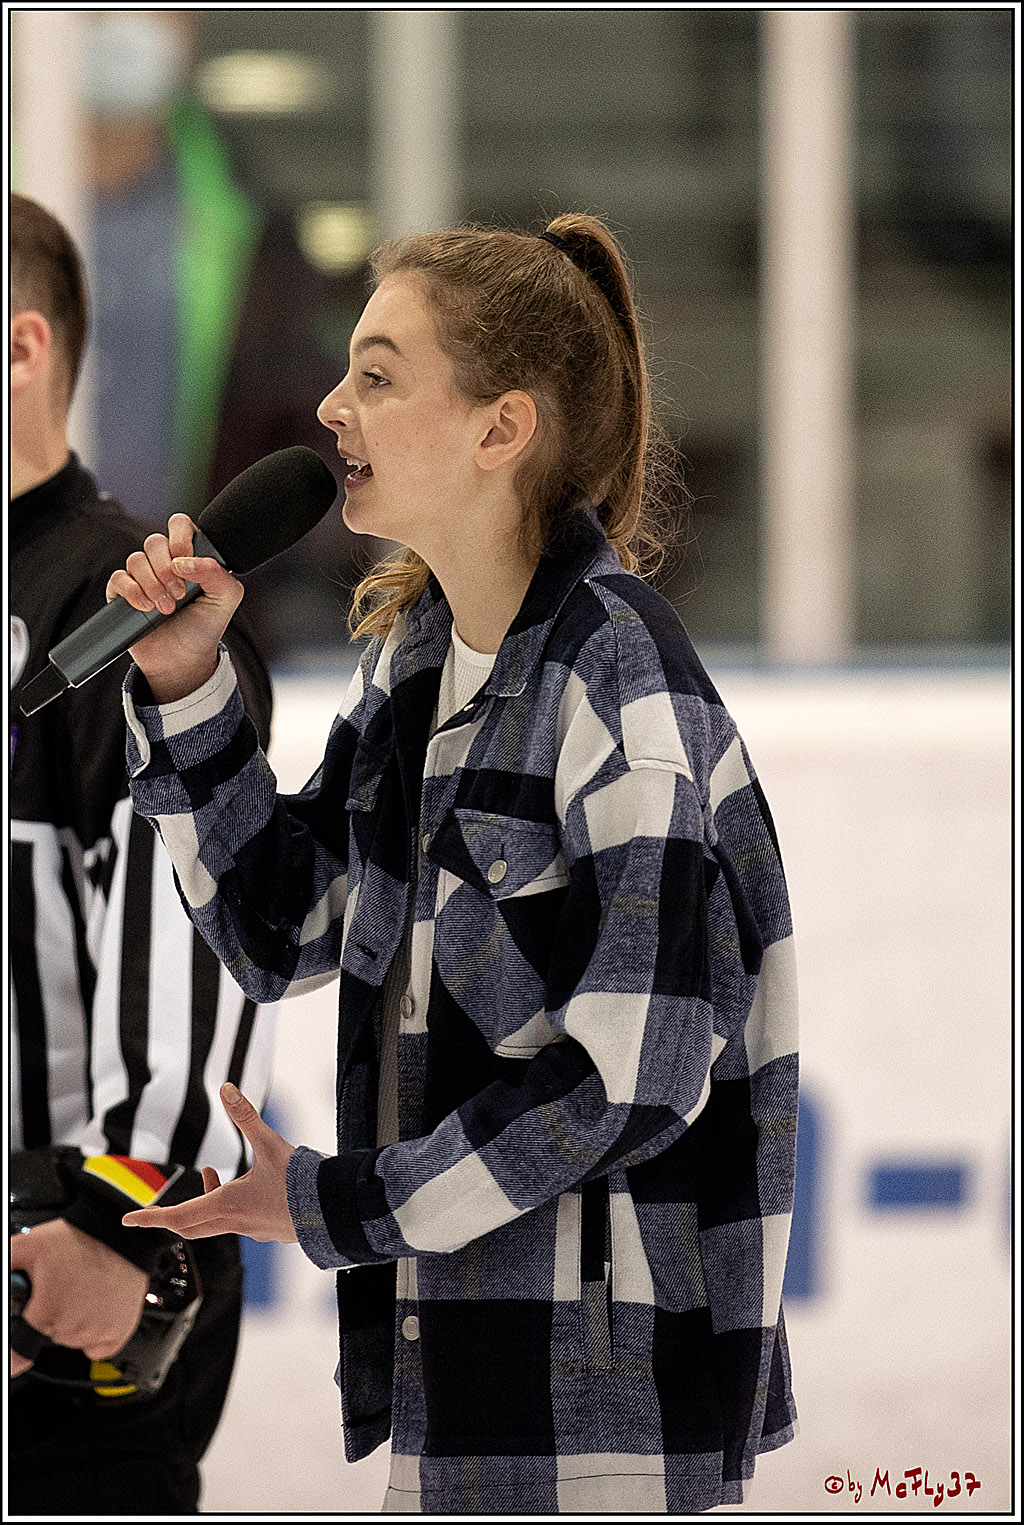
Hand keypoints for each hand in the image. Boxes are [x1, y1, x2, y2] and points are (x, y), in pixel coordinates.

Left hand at [9, 1219, 147, 1369]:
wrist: (122, 1236)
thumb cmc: (80, 1240)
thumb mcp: (29, 1245)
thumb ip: (6, 1267)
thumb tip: (2, 1281)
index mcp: (48, 1311)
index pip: (19, 1353)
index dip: (16, 1349)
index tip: (18, 1350)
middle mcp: (74, 1327)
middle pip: (48, 1336)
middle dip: (50, 1317)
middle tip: (61, 1290)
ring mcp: (98, 1332)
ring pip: (72, 1341)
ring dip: (73, 1324)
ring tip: (81, 1293)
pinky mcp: (119, 1332)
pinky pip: (97, 1349)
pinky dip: (95, 1335)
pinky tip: (96, 1309)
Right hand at [105, 513, 244, 702]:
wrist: (184, 660)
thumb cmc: (206, 627)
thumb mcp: (226, 599)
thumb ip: (216, 573)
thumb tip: (184, 562)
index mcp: (190, 555)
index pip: (179, 524)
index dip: (180, 538)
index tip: (186, 562)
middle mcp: (165, 562)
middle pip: (154, 541)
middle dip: (166, 568)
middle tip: (179, 594)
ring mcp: (143, 577)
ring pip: (136, 559)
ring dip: (152, 584)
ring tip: (166, 608)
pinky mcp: (124, 594)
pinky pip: (118, 578)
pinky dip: (131, 591)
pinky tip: (145, 608)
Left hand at [123, 1084, 297, 1243]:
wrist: (336, 1212)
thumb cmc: (302, 1181)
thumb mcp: (271, 1144)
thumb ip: (246, 1116)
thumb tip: (225, 1088)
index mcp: (227, 1206)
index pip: (177, 1217)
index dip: (150, 1217)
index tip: (128, 1220)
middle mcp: (236, 1223)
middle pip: (191, 1226)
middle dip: (172, 1215)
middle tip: (156, 1211)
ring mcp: (253, 1230)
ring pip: (215, 1224)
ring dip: (204, 1202)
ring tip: (211, 1172)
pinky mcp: (270, 1230)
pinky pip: (237, 1223)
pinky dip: (227, 1207)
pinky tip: (246, 1187)